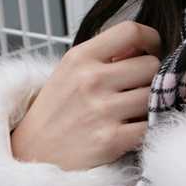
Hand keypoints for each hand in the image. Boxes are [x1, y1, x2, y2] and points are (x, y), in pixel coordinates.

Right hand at [11, 21, 160, 170]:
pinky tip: (132, 128)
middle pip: (151, 65)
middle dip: (151, 76)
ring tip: (132, 110)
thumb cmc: (58, 109)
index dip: (151, 39)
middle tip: (137, 88)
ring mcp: (101, 109)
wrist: (32, 154)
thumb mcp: (71, 71)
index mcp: (80, 57)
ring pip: (154, 94)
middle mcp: (91, 79)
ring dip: (149, 104)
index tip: (152, 50)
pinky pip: (150, 124)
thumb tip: (145, 46)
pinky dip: (148, 128)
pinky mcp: (111, 139)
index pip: (131, 31)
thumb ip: (106, 55)